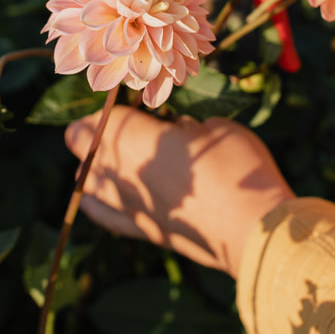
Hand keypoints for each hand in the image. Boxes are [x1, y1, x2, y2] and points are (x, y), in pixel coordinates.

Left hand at [65, 106, 295, 277]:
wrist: (250, 226)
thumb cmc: (236, 166)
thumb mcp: (213, 129)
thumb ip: (184, 128)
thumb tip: (175, 129)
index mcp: (135, 138)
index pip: (100, 119)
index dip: (110, 108)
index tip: (127, 104)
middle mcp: (122, 171)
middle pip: (84, 147)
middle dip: (94, 132)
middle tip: (118, 123)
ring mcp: (130, 204)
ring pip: (89, 181)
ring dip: (93, 164)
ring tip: (105, 153)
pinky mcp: (144, 229)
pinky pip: (105, 215)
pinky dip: (95, 202)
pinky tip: (89, 198)